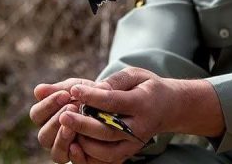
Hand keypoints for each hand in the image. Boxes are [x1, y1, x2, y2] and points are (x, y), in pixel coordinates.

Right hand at [29, 78, 97, 162]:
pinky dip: (73, 155)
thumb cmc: (90, 94)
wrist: (111, 106)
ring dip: (62, 137)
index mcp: (46, 117)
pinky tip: (78, 145)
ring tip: (73, 126)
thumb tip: (38, 90)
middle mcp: (51, 135)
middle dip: (57, 120)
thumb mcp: (78, 86)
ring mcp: (64, 148)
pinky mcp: (79, 157)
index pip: (37, 114)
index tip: (65, 95)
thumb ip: (60, 89)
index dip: (48, 105)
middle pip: (43, 135)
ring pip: (55, 151)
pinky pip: (71, 161)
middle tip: (73, 106)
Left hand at [60, 67, 223, 162]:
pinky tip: (76, 143)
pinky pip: (107, 160)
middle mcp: (141, 127)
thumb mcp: (136, 75)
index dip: (93, 96)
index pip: (115, 102)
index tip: (74, 89)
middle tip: (64, 115)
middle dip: (83, 124)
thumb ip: (116, 80)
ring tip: (68, 129)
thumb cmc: (147, 87)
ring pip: (106, 151)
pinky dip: (90, 155)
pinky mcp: (129, 152)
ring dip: (84, 141)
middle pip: (108, 130)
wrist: (168, 108)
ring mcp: (135, 143)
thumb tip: (94, 88)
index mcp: (143, 103)